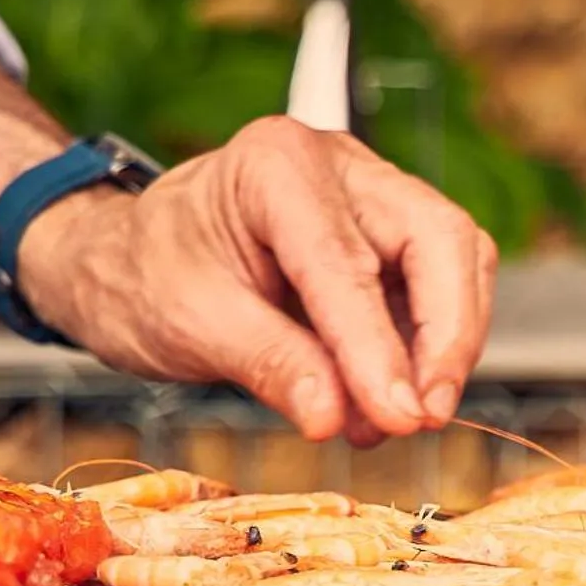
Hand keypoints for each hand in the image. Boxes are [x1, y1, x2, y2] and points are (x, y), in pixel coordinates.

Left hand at [24, 117, 496, 445]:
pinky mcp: (390, 239)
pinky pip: (440, 289)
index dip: (378, 348)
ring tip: (394, 420)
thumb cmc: (146, 276)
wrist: (128, 261)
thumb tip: (335, 417)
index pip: (347, 262)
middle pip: (438, 239)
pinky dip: (427, 351)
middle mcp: (340, 166)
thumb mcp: (190, 325)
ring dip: (445, 349)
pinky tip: (386, 400)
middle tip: (423, 418)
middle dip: (446, 338)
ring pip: (457, 261)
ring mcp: (373, 197)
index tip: (398, 417)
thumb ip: (269, 365)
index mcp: (276, 164)